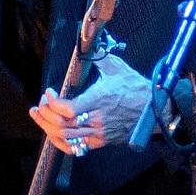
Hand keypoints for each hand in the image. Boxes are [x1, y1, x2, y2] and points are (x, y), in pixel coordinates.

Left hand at [29, 53, 152, 155]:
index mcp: (99, 101)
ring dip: (47, 127)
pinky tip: (53, 133)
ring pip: (65, 138)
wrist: (155, 109)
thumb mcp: (118, 68)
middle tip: (39, 105)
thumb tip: (90, 46)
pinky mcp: (101, 142)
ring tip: (39, 116)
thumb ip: (100, 58)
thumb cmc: (137, 88)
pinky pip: (75, 148)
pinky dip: (60, 141)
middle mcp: (97, 120)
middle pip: (61, 125)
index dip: (52, 102)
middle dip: (45, 115)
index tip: (49, 91)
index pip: (67, 109)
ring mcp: (99, 133)